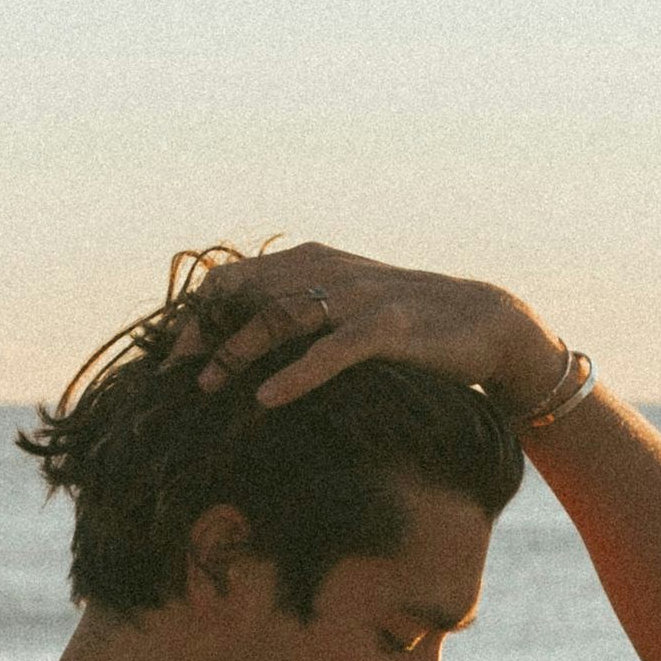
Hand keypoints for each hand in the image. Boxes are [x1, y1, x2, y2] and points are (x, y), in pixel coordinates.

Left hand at [184, 241, 556, 410]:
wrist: (485, 323)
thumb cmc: (408, 326)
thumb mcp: (345, 307)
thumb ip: (299, 310)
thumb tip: (240, 341)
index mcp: (311, 261)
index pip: (233, 278)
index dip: (197, 315)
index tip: (174, 359)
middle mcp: (328, 270)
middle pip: (245, 293)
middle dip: (205, 335)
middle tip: (177, 378)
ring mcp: (358, 297)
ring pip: (280, 316)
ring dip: (237, 352)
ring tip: (209, 387)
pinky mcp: (389, 328)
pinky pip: (332, 350)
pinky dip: (296, 374)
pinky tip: (268, 399)